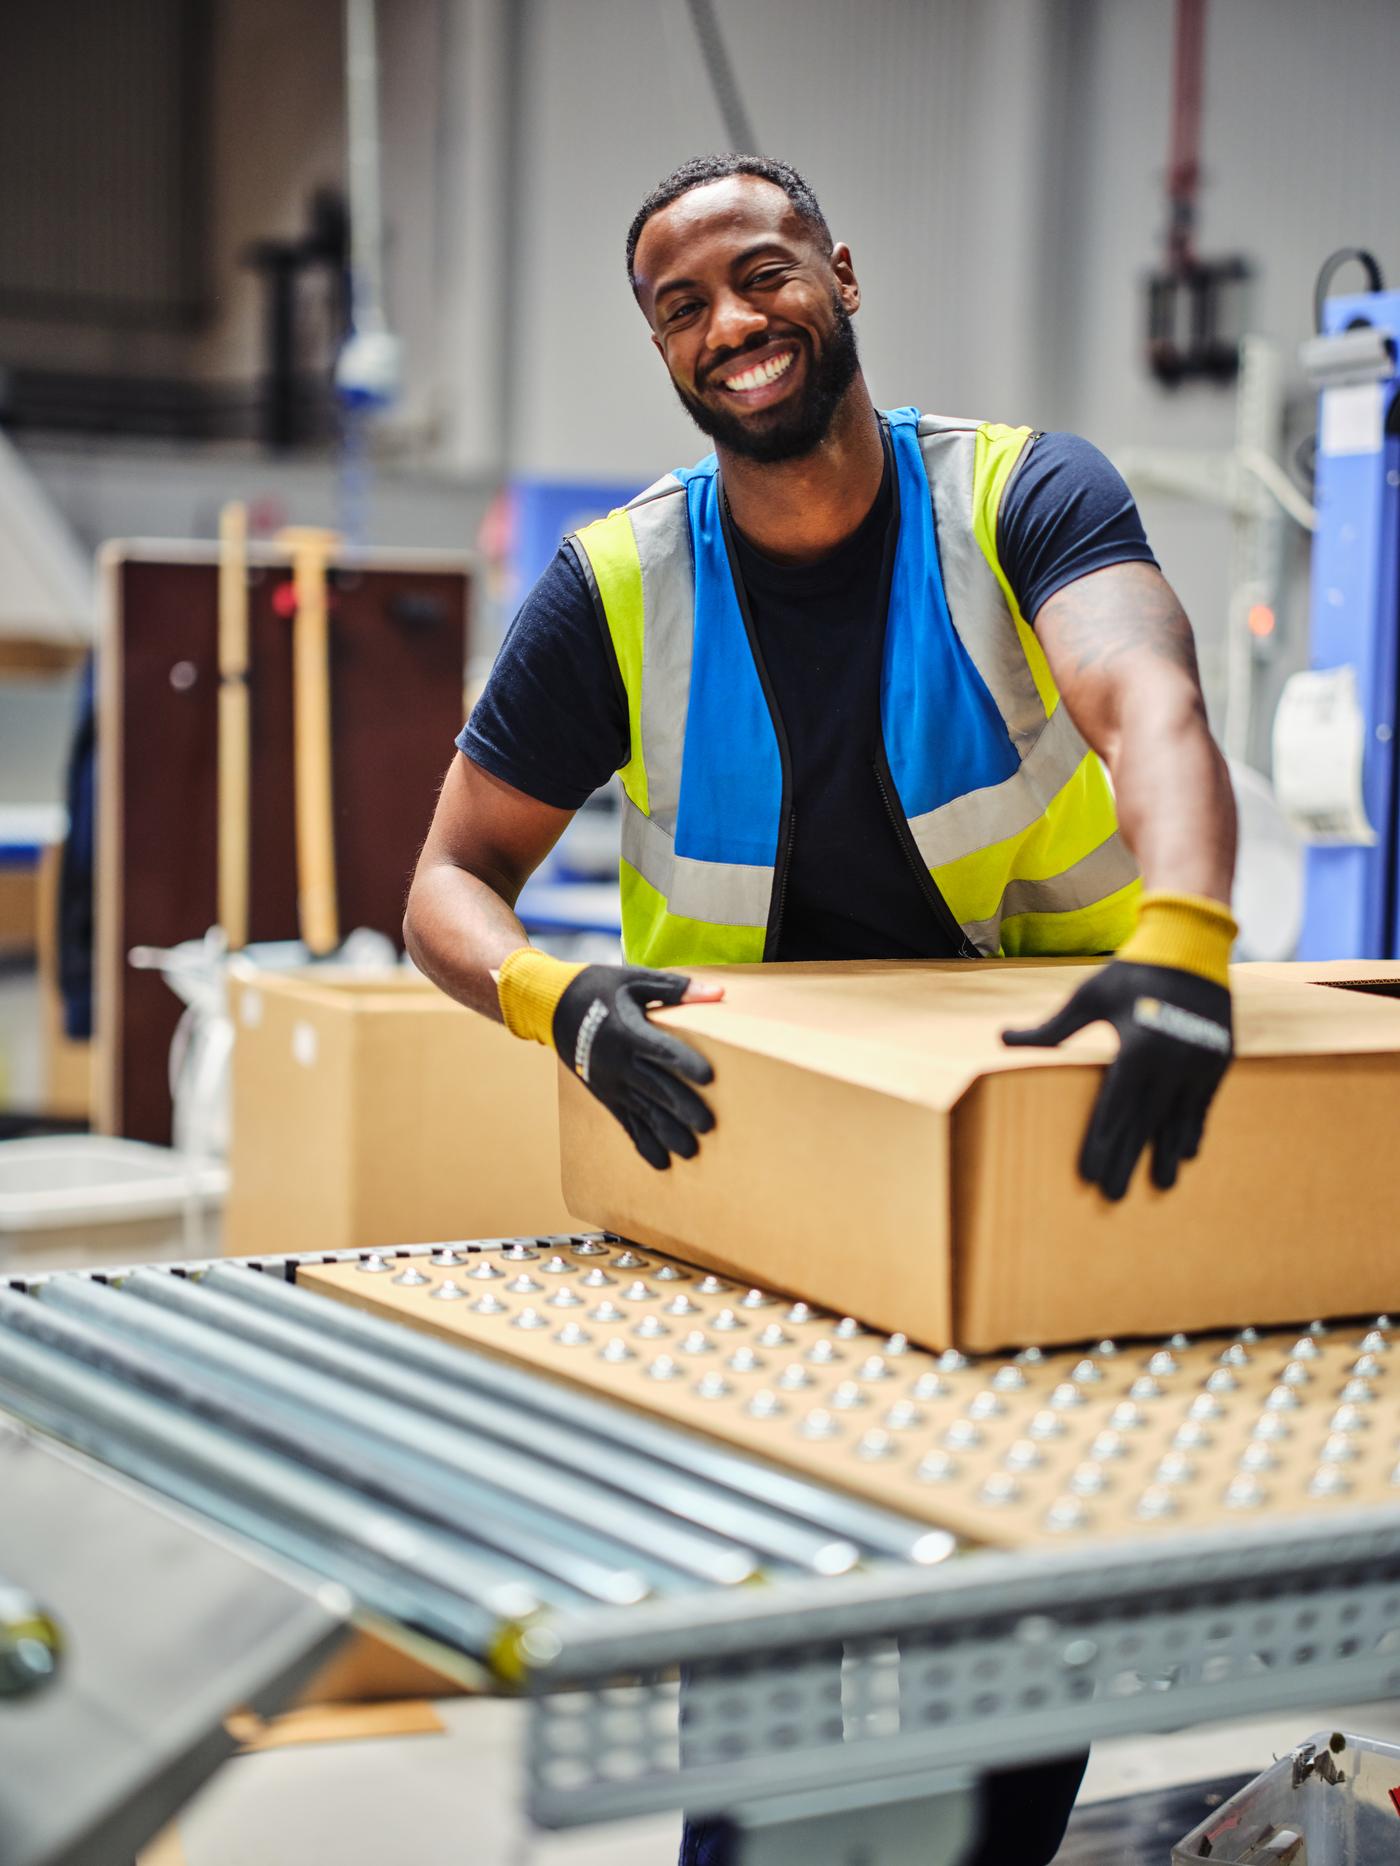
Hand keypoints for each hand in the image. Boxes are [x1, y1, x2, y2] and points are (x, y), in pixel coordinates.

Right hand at [554, 965, 719, 1169]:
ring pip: (643, 1111)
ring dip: (667, 1132)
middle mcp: (619, 1062)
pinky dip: (643, 1143)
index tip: (708, 1077)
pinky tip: (661, 1162)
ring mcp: (611, 1083)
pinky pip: (626, 1123)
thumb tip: (716, 992)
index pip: (660, 1050)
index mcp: (628, 1031)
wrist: (550, 1007)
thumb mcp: (633, 980)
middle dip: (683, 1107)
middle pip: (656, 1087)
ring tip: (690, 1151)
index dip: (684, 1062)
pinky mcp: (605, 1095)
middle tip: (707, 1126)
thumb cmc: (596, 988)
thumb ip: (674, 989)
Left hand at [1002, 961, 1231, 1200]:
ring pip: (1177, 1119)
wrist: (1190, 946)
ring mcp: (1197, 1063)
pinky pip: (1203, 1104)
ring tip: (1161, 1186)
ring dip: (1167, 1154)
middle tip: (1113, 1196)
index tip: (1089, 1175)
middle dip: (1127, 1160)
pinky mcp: (1217, 1060)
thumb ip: (1051, 1028)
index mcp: (1136, 1048)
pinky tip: (1187, 1152)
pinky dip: (1193, 1128)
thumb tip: (1003, 1039)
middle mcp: (1170, 1062)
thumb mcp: (1088, 996)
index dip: (1100, 1144)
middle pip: (1143, 1122)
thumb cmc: (1131, 972)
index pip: (1113, 1109)